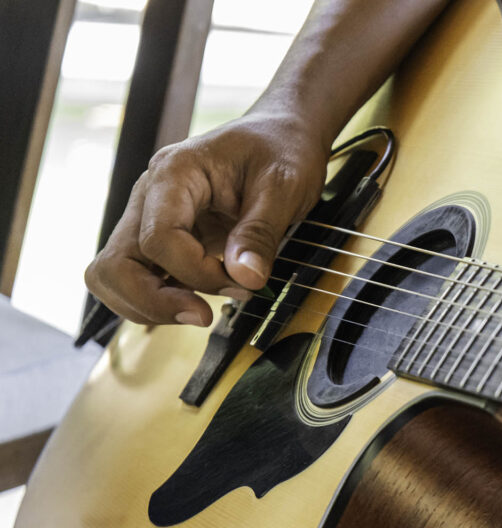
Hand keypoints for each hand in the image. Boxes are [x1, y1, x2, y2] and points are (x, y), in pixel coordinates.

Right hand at [85, 112, 327, 326]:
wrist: (281, 136)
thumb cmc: (281, 150)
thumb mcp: (285, 186)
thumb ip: (261, 232)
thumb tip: (246, 277)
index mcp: (175, 172)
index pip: (158, 239)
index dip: (196, 273)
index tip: (240, 283)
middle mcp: (150, 195)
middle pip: (116, 265)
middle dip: (155, 302)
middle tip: (204, 315)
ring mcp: (149, 217)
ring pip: (114, 277)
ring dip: (152, 306)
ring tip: (204, 309)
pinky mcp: (160, 238)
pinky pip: (137, 278)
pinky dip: (160, 300)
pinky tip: (200, 300)